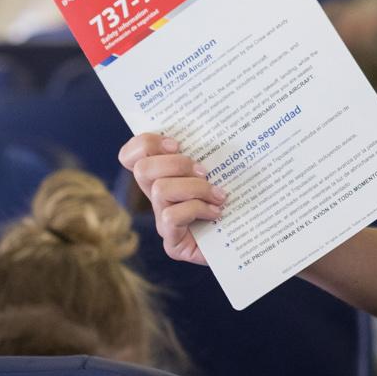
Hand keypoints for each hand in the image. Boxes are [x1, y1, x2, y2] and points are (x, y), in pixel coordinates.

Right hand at [117, 132, 224, 264]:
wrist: (246, 243)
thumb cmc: (233, 201)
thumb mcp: (219, 171)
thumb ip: (207, 154)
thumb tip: (213, 131)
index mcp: (163, 177)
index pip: (131, 156)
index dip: (145, 144)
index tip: (176, 143)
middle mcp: (156, 198)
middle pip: (142, 169)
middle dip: (176, 164)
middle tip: (204, 170)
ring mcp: (162, 221)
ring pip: (160, 190)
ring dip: (194, 188)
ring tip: (217, 194)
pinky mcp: (172, 243)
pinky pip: (171, 216)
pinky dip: (197, 209)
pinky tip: (216, 213)